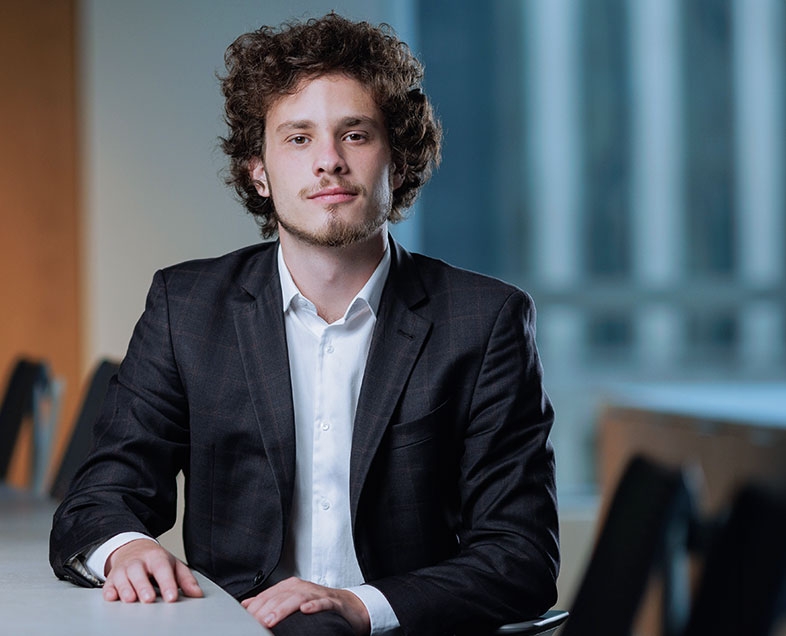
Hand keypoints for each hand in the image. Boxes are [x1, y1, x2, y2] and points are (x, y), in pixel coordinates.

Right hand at [103, 539, 203, 603]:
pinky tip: (112, 597)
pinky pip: (108, 585)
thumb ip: (186, 579)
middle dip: (143, 586)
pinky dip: (109, 591)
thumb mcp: (173, 565)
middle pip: (139, 572)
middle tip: (149, 599)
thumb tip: (197, 594)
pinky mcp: (111, 578)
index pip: (162, 569)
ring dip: (125, 589)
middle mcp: (139, 562)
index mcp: (157, 558)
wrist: (133, 548)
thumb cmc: (156, 560)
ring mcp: (123, 570)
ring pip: (122, 578)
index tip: (172, 597)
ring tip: (131, 600)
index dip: (167, 583)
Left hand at [241, 577, 369, 634]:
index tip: (246, 620)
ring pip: (298, 597)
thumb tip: (247, 605)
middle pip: (280, 596)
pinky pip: (322, 602)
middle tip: (254, 623)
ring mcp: (317, 593)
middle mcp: (302, 587)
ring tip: (271, 619)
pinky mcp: (332, 602)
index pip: (268, 595)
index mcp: (291, 587)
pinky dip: (314, 605)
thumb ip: (271, 601)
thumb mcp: (292, 601)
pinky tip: (305, 610)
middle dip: (265, 609)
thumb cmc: (320, 605)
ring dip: (283, 608)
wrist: (349, 606)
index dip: (256, 608)